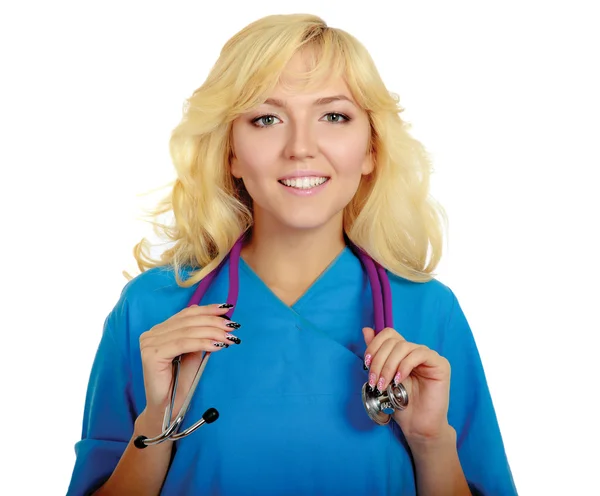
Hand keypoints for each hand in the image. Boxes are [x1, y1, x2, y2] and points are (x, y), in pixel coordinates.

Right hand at [139, 303, 240, 422]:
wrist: (168, 409)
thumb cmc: (180, 383)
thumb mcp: (194, 354)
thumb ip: (199, 336)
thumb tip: (216, 318)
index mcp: (160, 330)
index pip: (186, 314)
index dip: (208, 310)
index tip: (228, 309)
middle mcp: (152, 334)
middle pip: (188, 321)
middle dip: (214, 322)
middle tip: (233, 326)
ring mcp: (149, 343)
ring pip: (187, 332)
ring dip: (212, 332)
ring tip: (229, 337)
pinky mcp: (151, 355)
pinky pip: (182, 344)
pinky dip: (203, 343)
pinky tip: (218, 346)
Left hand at [363, 327, 450, 442]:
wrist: (417, 425)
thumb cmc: (400, 404)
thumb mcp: (382, 376)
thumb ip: (376, 354)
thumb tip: (366, 330)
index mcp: (402, 352)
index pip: (388, 334)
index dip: (374, 345)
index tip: (366, 364)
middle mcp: (415, 350)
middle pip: (393, 341)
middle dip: (379, 361)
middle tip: (374, 381)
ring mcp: (428, 356)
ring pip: (403, 347)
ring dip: (388, 366)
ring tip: (384, 384)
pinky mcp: (440, 364)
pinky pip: (419, 354)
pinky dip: (404, 366)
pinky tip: (398, 380)